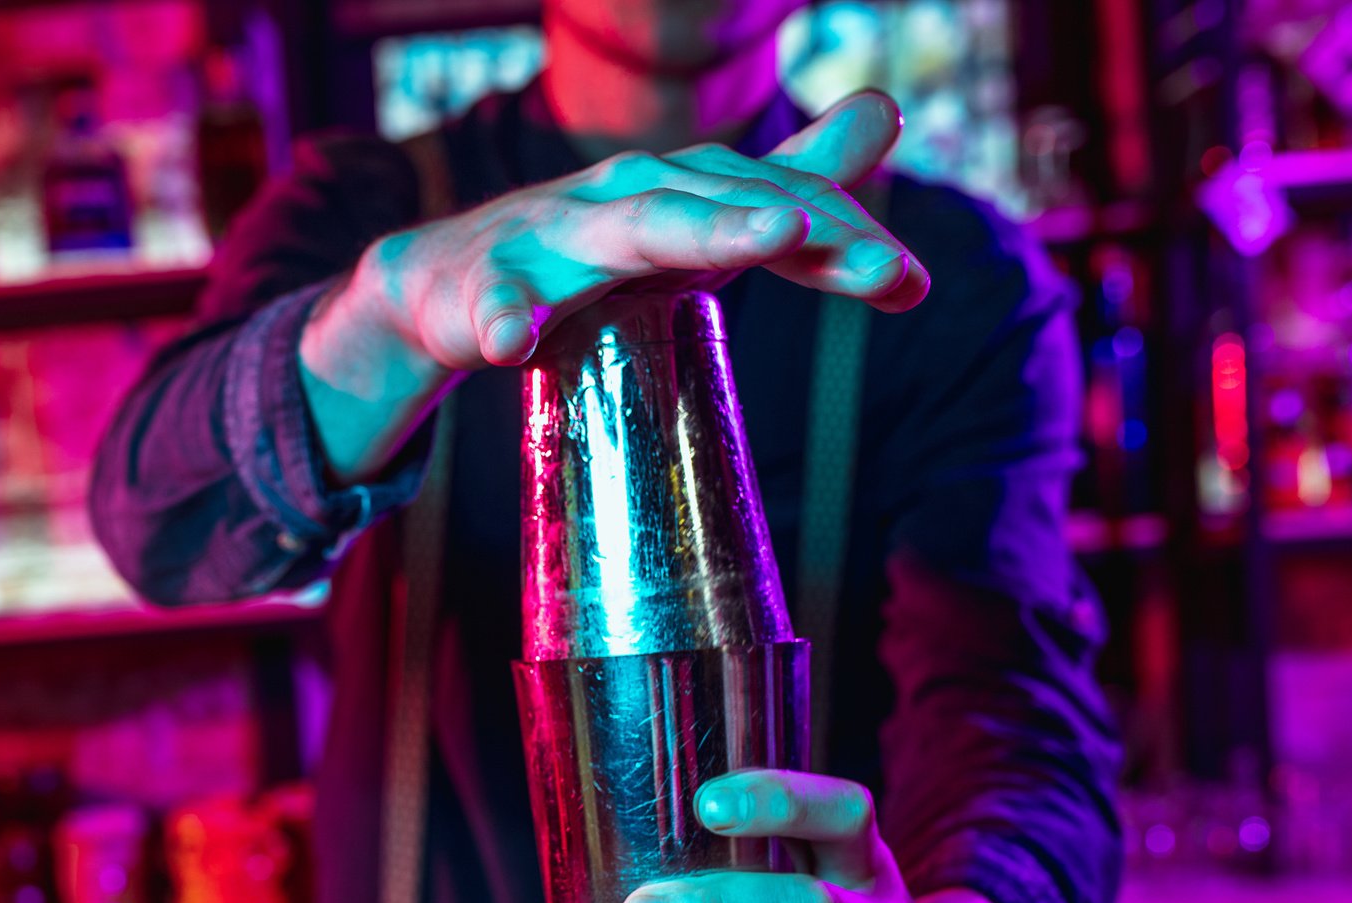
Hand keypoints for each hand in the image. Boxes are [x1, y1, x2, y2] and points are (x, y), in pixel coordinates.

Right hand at [301, 91, 929, 482]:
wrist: (441, 284)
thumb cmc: (583, 253)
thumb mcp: (692, 216)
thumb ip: (792, 177)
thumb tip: (887, 110)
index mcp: (681, 189)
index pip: (774, 204)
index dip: (844, 238)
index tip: (911, 283)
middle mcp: (626, 197)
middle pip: (721, 206)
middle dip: (798, 221)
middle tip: (878, 260)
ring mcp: (553, 239)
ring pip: (629, 231)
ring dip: (698, 232)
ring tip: (768, 235)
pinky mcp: (486, 288)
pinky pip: (495, 305)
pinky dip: (504, 318)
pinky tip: (513, 343)